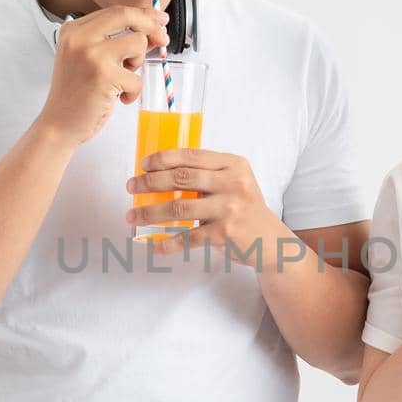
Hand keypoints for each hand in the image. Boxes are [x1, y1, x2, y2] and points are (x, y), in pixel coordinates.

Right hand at [36, 5, 170, 147]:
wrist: (59, 124)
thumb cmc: (76, 94)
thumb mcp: (88, 59)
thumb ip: (114, 42)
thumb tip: (152, 31)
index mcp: (74, 30)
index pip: (115, 11)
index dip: (142, 15)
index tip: (158, 19)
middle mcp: (80, 38)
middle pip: (127, 16)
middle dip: (152, 27)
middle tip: (163, 40)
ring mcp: (91, 55)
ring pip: (138, 43)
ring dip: (138, 63)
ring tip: (123, 78)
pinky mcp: (103, 76)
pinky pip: (137, 77)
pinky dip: (134, 91)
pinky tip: (120, 98)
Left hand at [125, 149, 278, 255]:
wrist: (270, 241)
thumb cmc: (246, 209)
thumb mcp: (235, 182)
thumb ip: (208, 173)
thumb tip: (163, 171)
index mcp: (233, 165)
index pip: (191, 156)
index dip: (163, 159)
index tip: (143, 165)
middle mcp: (233, 183)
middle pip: (181, 178)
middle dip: (150, 182)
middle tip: (131, 187)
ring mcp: (229, 209)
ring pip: (178, 207)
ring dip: (150, 212)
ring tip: (132, 215)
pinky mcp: (224, 233)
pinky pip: (188, 237)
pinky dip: (168, 243)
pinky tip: (155, 245)